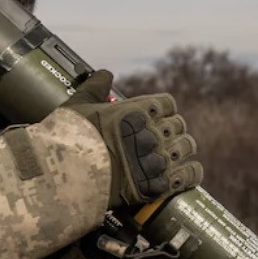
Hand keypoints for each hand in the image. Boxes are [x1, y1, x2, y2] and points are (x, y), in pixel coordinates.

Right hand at [62, 70, 202, 208]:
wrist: (67, 175)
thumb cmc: (70, 139)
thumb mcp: (79, 104)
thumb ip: (96, 87)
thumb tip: (104, 74)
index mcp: (138, 110)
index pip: (167, 104)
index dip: (162, 110)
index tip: (157, 116)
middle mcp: (152, 132)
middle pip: (178, 125)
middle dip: (171, 130)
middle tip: (161, 138)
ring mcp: (157, 158)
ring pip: (186, 147)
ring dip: (181, 149)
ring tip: (172, 154)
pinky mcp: (158, 184)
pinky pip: (189, 175)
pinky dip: (190, 173)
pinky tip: (184, 175)